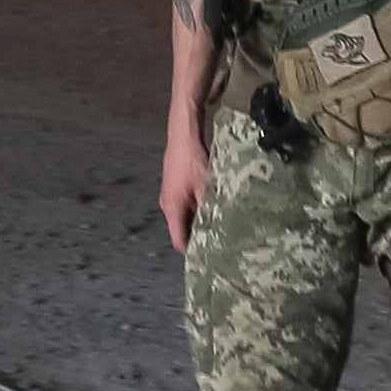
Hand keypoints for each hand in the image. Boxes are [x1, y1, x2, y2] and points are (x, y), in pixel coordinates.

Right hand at [160, 119, 209, 249]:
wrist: (183, 133)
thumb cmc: (193, 160)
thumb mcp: (206, 186)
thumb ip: (211, 208)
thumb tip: (222, 228)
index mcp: (172, 209)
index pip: (179, 241)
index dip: (193, 252)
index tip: (210, 258)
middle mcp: (167, 205)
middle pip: (182, 230)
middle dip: (198, 237)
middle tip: (220, 243)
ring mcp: (170, 195)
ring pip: (185, 217)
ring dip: (199, 222)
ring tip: (219, 227)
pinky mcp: (175, 186)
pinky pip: (186, 206)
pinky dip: (197, 210)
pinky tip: (213, 207)